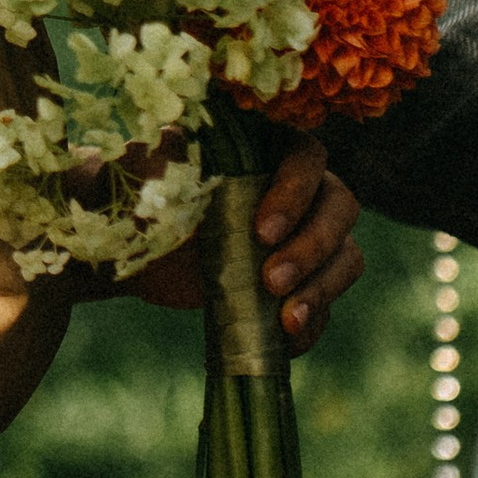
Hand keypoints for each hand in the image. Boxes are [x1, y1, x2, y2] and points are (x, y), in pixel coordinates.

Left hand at [133, 137, 362, 349]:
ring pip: (345, 256)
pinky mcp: (299, 281)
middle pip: (339, 207)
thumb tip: (176, 138)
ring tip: (287, 320)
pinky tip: (288, 338)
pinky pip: (326, 300)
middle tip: (271, 280)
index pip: (308, 157)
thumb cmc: (140, 200)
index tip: (261, 232)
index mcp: (267, 149)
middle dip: (311, 247)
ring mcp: (304, 237)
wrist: (132, 254)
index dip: (295, 192)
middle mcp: (298, 189)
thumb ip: (164, 157)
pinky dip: (313, 321)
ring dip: (322, 287)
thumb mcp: (147, 175)